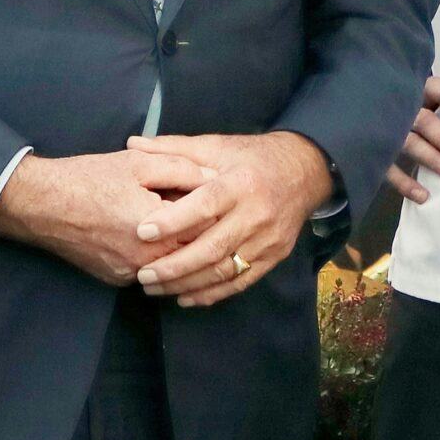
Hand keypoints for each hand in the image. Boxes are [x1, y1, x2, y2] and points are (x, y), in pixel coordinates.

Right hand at [0, 149, 214, 286]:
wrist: (40, 204)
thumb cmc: (90, 179)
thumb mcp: (140, 163)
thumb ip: (184, 169)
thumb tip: (217, 178)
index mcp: (157, 231)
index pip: (207, 227)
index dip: (217, 209)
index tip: (220, 195)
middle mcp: (146, 261)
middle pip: (192, 251)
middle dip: (202, 230)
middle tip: (205, 208)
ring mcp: (129, 275)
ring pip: (172, 264)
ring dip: (181, 245)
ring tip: (182, 220)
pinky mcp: (115, 279)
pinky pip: (149, 270)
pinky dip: (158, 255)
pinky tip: (156, 234)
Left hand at [126, 132, 333, 307]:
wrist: (306, 171)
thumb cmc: (253, 158)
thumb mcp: (218, 146)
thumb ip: (175, 148)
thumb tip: (133, 143)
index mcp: (241, 183)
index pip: (205, 205)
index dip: (173, 221)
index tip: (142, 232)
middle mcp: (257, 213)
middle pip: (212, 247)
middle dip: (174, 266)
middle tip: (142, 275)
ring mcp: (268, 239)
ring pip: (224, 270)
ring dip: (187, 284)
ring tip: (155, 288)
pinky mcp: (275, 255)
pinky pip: (240, 282)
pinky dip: (211, 293)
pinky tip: (185, 297)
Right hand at [386, 74, 439, 203]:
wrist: (361, 108)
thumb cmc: (403, 104)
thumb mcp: (421, 95)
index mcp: (414, 90)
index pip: (435, 89)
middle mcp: (400, 108)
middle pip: (426, 122)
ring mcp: (386, 130)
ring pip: (412, 145)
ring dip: (435, 161)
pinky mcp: (375, 152)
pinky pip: (389, 170)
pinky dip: (405, 184)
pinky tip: (423, 195)